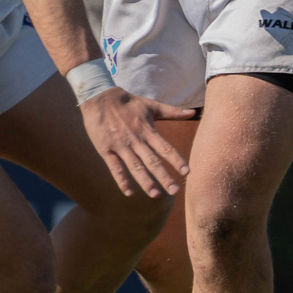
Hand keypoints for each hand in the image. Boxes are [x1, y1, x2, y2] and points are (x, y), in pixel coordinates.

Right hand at [79, 87, 195, 197]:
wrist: (99, 98)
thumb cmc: (128, 102)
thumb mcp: (151, 105)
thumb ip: (172, 112)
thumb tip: (193, 112)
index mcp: (148, 131)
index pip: (166, 148)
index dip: (177, 160)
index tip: (187, 172)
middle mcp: (136, 140)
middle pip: (153, 161)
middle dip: (164, 177)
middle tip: (175, 191)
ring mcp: (121, 146)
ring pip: (135, 167)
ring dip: (145, 182)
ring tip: (156, 194)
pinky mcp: (106, 149)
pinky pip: (115, 167)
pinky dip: (121, 180)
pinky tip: (128, 192)